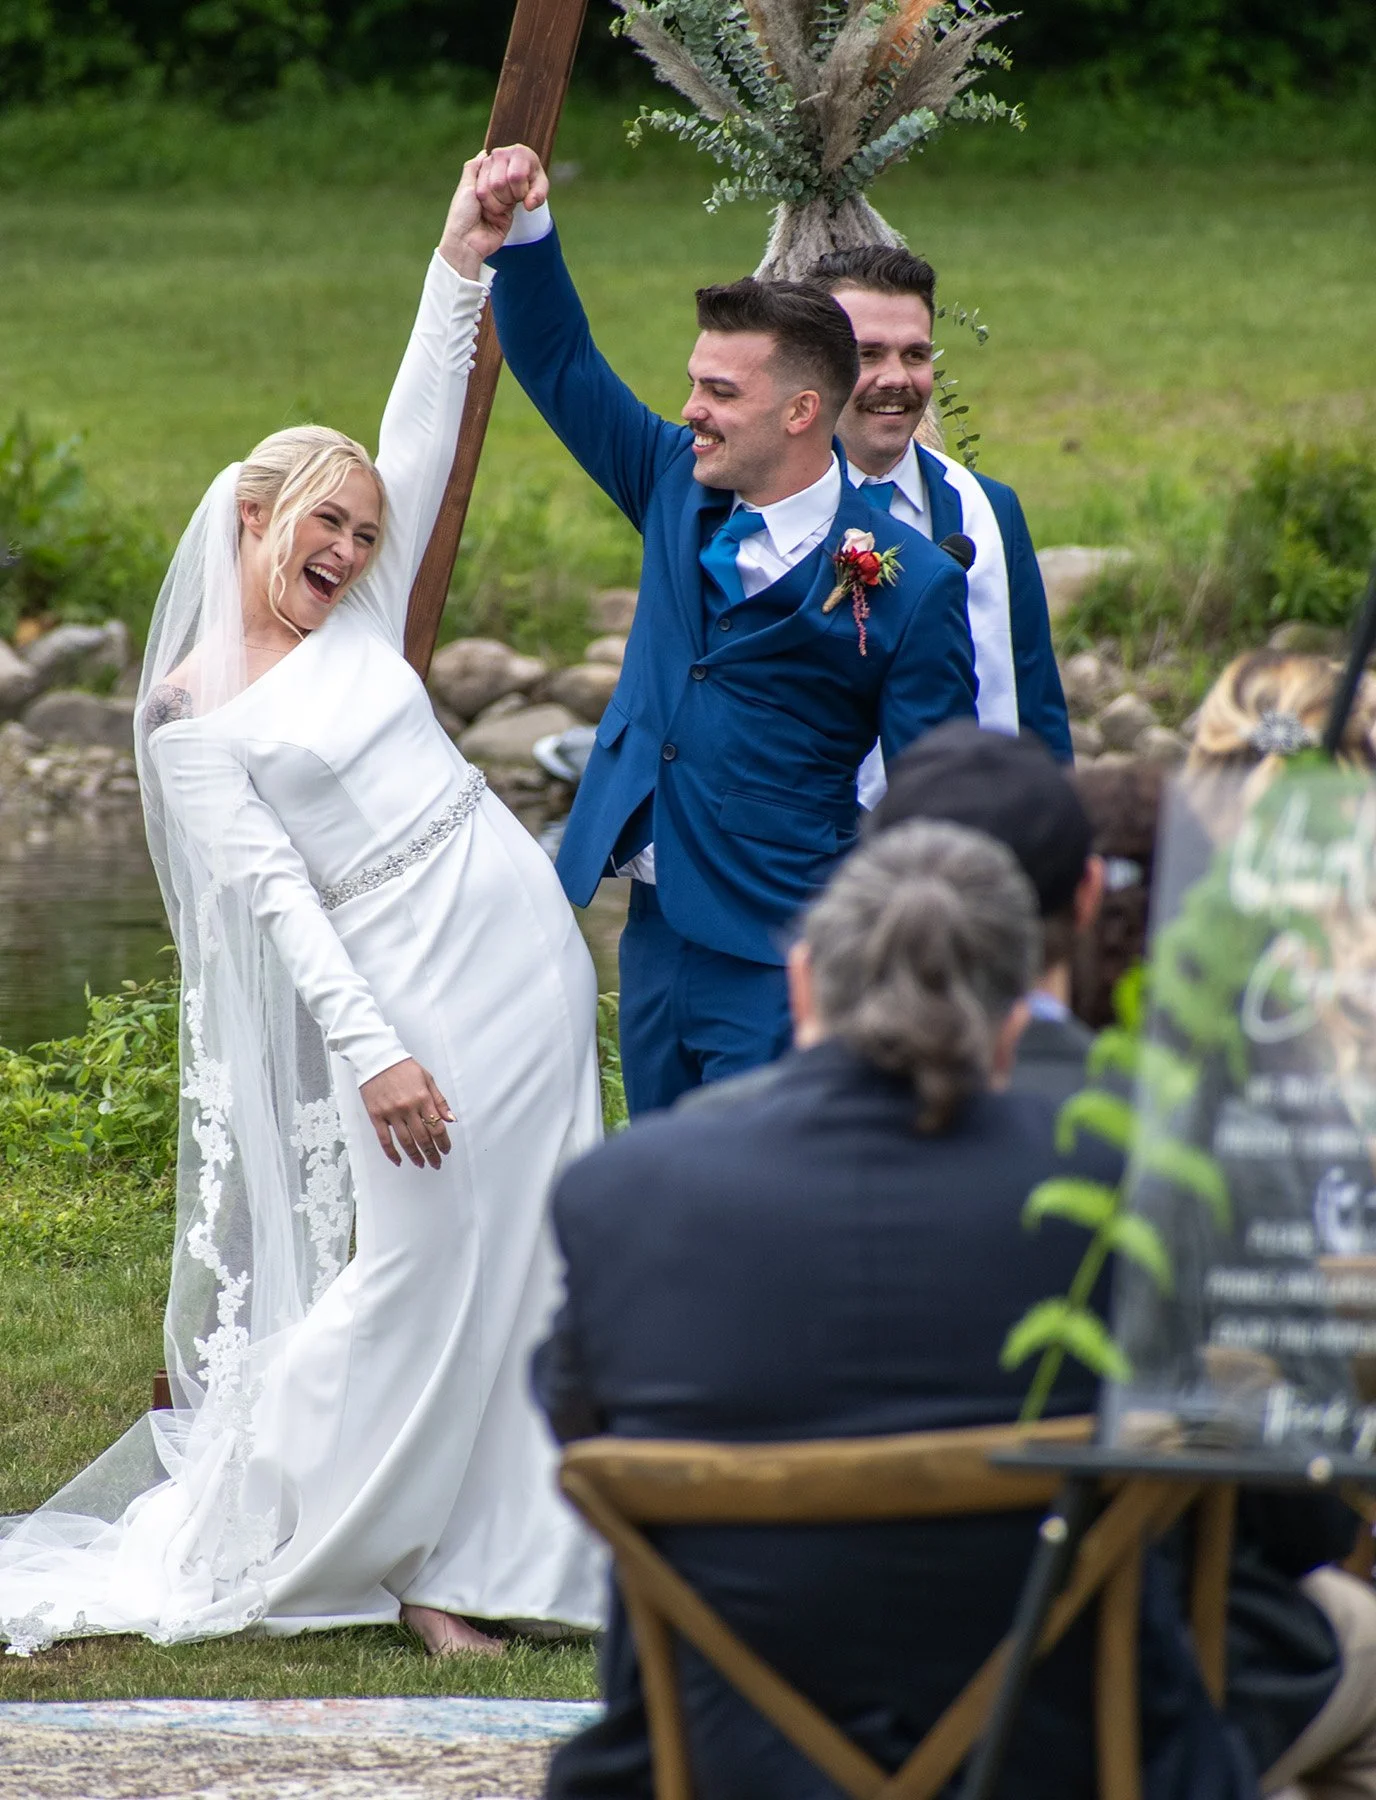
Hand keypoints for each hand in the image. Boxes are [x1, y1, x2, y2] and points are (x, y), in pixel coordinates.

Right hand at [361, 1059, 453, 1169]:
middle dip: (432, 1153)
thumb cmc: (403, 1067)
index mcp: (423, 1098)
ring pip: (405, 1141)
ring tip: (421, 1164)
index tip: (446, 1150)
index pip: (436, 1126)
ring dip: (415, 1156)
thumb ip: (440, 1100)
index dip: (443, 1142)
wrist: (378, 1059)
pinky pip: (384, 1139)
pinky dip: (392, 1153)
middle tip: (436, 1163)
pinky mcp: (376, 1116)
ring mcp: (391, 1113)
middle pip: (423, 1137)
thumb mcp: (428, 1079)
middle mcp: (408, 1107)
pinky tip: (399, 1161)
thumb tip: (451, 1119)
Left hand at [438, 145, 548, 280]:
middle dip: (493, 187)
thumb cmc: (462, 214)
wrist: (467, 242)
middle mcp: (490, 190)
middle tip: (480, 203)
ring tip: (487, 211)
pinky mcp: (509, 214)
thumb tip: (485, 152)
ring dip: (500, 198)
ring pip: (510, 186)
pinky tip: (502, 212)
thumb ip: (474, 167)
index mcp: (477, 182)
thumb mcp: (466, 185)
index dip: (489, 172)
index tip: (479, 187)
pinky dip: (509, 204)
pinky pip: (516, 200)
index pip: (492, 165)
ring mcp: (500, 201)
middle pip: (502, 175)